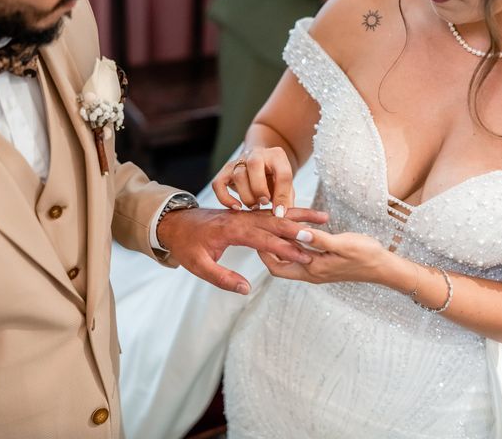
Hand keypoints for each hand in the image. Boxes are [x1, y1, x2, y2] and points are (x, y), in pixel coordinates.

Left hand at [156, 207, 328, 293]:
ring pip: (276, 214)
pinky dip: (289, 213)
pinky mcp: (247, 214)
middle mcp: (242, 218)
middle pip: (275, 222)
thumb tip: (246, 289)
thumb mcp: (198, 265)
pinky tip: (305, 216)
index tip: (305, 256)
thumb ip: (222, 278)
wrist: (177, 223)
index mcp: (232, 230)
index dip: (285, 248)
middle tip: (323, 234)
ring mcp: (245, 214)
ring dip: (300, 216)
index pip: (263, 239)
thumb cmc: (187, 244)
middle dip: (299, 228)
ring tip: (324, 217)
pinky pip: (271, 212)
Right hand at [212, 147, 293, 215]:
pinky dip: (225, 198)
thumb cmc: (274, 178)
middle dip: (260, 189)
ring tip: (254, 206)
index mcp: (276, 156)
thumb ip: (286, 198)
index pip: (282, 173)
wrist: (261, 164)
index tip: (279, 212)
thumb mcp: (285, 186)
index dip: (282, 195)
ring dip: (247, 195)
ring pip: (238, 175)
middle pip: (254, 165)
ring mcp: (239, 161)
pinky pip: (219, 184)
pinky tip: (237, 207)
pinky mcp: (225, 171)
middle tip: (264, 203)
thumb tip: (282, 215)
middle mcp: (257, 154)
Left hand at [258, 228, 387, 284]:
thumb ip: (318, 239)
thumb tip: (296, 231)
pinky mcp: (324, 263)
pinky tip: (295, 230)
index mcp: (311, 269)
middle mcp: (311, 272)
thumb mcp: (342, 244)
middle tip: (263, 230)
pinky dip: (295, 243)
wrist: (384, 267)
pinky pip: (302, 254)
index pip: (276, 265)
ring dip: (282, 244)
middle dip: (269, 248)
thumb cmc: (366, 255)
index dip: (264, 251)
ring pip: (290, 258)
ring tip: (274, 227)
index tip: (258, 234)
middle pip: (279, 264)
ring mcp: (317, 269)